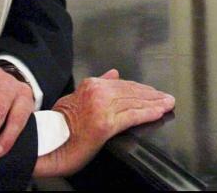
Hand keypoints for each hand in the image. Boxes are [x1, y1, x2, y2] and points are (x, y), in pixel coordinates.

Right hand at [33, 69, 174, 177]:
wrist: (48, 143)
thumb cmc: (60, 125)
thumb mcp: (76, 97)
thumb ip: (98, 84)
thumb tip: (114, 73)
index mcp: (91, 84)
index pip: (123, 84)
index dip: (140, 89)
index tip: (153, 92)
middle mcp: (98, 92)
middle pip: (131, 92)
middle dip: (151, 95)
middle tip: (166, 97)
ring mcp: (102, 107)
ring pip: (135, 102)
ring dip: (155, 103)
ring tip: (167, 103)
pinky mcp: (106, 124)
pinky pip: (132, 116)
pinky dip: (148, 113)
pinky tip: (159, 112)